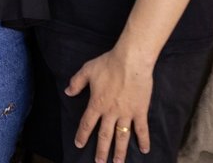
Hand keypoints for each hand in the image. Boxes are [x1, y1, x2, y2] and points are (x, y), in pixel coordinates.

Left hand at [67, 47, 153, 162]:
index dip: (82, 135)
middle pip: (104, 135)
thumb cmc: (108, 64)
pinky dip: (143, 140)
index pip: (87, 123)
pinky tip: (144, 150)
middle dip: (101, 150)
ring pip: (122, 136)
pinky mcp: (140, 111)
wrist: (131, 61)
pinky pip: (142, 129)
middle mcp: (110, 112)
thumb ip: (76, 82)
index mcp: (96, 103)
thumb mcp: (87, 70)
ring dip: (119, 151)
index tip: (79, 145)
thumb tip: (67, 92)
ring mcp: (126, 113)